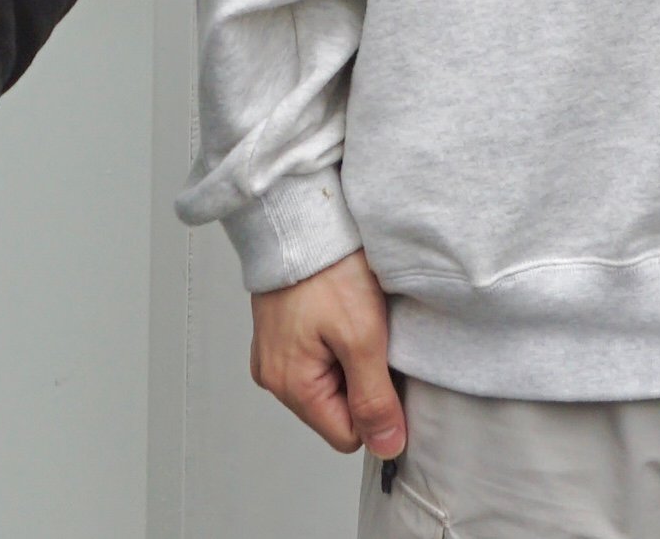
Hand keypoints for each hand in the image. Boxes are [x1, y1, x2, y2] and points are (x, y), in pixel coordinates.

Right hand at [250, 249, 405, 459]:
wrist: (300, 214)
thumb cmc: (326, 267)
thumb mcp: (362, 337)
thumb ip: (375, 400)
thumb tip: (386, 446)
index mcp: (289, 384)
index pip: (347, 435)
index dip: (373, 406)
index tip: (378, 363)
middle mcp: (273, 374)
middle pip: (336, 409)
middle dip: (359, 378)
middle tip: (364, 333)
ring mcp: (272, 352)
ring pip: (328, 382)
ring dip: (348, 357)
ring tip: (349, 316)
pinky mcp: (279, 331)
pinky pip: (316, 356)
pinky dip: (333, 340)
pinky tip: (337, 310)